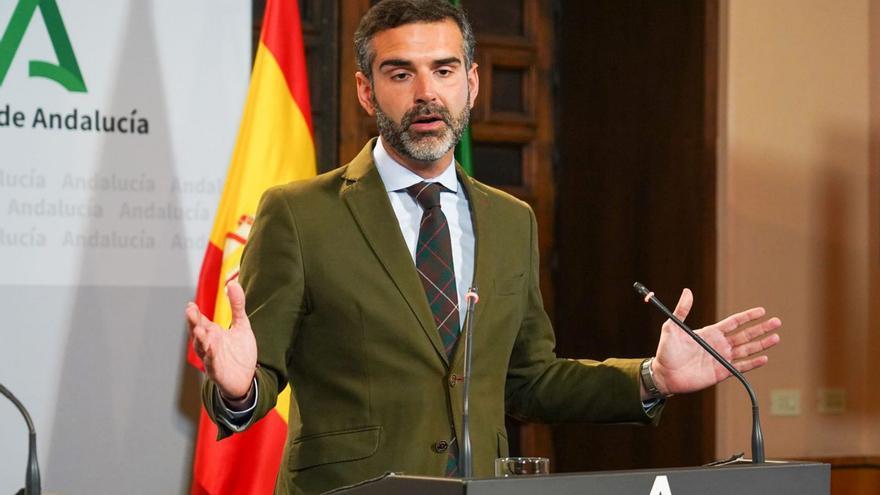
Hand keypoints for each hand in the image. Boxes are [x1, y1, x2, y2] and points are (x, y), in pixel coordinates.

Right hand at [186, 280, 256, 399]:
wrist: (247, 378)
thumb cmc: (240, 352)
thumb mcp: (242, 325)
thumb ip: (237, 305)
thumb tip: (233, 282)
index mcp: (212, 333)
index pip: (200, 321)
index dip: (194, 314)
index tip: (191, 304)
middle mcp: (209, 344)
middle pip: (197, 332)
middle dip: (193, 322)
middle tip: (190, 311)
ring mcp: (211, 358)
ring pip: (201, 348)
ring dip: (199, 339)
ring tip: (199, 329)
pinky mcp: (217, 371)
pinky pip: (211, 363)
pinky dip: (210, 356)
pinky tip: (212, 348)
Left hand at [650, 288, 780, 395]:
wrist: (664, 374)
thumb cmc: (666, 351)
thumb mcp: (672, 327)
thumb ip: (681, 310)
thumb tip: (687, 291)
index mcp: (710, 333)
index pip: (734, 322)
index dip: (748, 316)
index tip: (762, 311)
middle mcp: (719, 345)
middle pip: (745, 335)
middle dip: (761, 328)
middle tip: (777, 322)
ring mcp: (721, 358)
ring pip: (746, 350)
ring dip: (761, 344)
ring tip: (776, 338)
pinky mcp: (721, 372)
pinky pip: (740, 367)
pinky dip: (752, 363)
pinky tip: (764, 358)